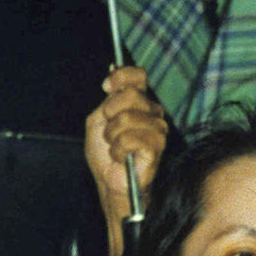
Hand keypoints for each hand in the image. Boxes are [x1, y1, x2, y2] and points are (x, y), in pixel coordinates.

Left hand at [84, 66, 168, 218]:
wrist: (109, 180)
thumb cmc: (105, 153)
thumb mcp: (98, 119)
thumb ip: (107, 99)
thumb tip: (112, 80)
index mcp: (139, 102)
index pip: (138, 75)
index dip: (121, 76)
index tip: (106, 87)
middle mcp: (152, 113)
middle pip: (131, 94)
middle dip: (110, 113)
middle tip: (108, 131)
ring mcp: (157, 129)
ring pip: (128, 118)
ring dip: (112, 135)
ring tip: (114, 147)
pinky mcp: (157, 147)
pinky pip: (131, 138)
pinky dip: (118, 149)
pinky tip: (120, 156)